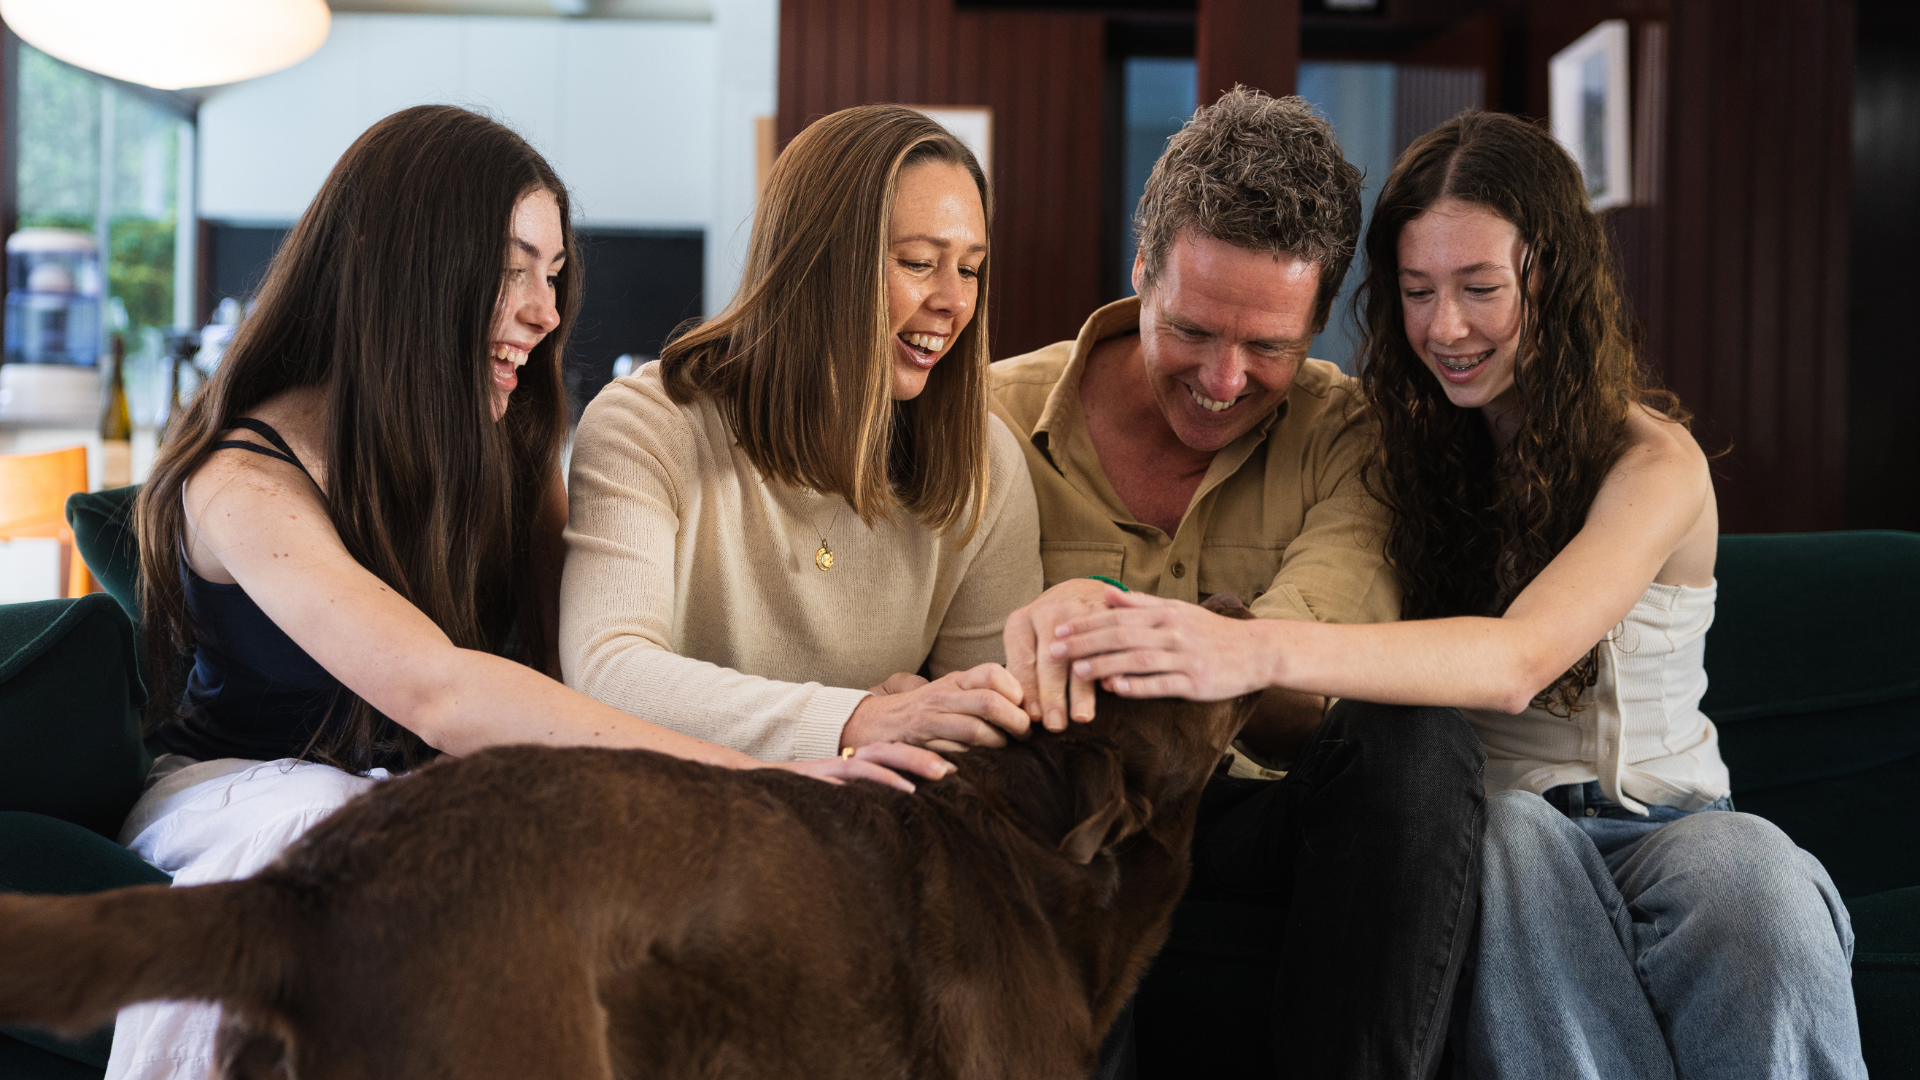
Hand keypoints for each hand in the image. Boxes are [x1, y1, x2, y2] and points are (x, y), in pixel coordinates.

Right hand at [774, 742, 956, 793]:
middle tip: (957, 769)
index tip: (958, 769)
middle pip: (896, 749)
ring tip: (940, 773)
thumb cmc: (805, 799)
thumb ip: (868, 799)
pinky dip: (880, 779)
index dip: (926, 757)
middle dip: (926, 757)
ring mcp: (837, 766)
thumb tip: (903, 814)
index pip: (899, 753)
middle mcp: (851, 760)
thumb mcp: (842, 799)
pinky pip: (855, 775)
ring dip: (912, 763)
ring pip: (881, 757)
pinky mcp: (822, 776)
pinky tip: (901, 789)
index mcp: (859, 763)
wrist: (758, 791)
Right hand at [841, 663, 1029, 753]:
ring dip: (998, 744)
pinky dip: (975, 759)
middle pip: (989, 703)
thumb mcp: (953, 689)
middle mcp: (944, 696)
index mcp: (956, 679)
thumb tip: (1027, 702)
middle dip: (1015, 721)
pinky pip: (956, 753)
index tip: (1025, 707)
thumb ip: (983, 690)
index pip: (992, 673)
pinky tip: (985, 762)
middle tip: (1026, 734)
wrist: (878, 722)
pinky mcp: (924, 745)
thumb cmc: (928, 707)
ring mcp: (932, 721)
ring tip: (1007, 749)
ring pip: (975, 731)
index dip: (1016, 691)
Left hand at [1002, 578, 1111, 731]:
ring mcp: (1078, 609)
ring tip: (1081, 717)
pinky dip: (1108, 668)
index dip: (1029, 690)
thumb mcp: (1025, 643)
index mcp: (1022, 621)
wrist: (1075, 592)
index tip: (1034, 718)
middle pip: (1050, 659)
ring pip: (1080, 655)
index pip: (1024, 660)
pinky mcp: (1104, 612)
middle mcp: (1049, 612)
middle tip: (1055, 725)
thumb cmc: (1044, 631)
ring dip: (1080, 690)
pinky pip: (1107, 644)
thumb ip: (1022, 672)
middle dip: (1052, 695)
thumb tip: (1029, 714)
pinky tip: (1110, 689)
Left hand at [1052, 590, 1275, 700]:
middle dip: (1086, 643)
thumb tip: (1105, 593)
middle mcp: (1173, 632)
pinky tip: (1115, 688)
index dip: (1086, 623)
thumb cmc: (1210, 632)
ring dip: (1106, 664)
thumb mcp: (1177, 611)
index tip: (1058, 630)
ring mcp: (1185, 657)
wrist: (1256, 651)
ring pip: (1138, 659)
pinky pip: (1162, 684)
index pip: (1117, 616)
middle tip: (1056, 650)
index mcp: (1165, 614)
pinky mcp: (1195, 683)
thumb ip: (1139, 604)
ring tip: (1078, 671)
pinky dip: (1138, 686)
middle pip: (1122, 635)